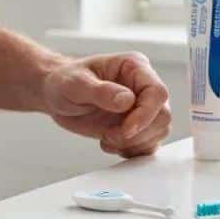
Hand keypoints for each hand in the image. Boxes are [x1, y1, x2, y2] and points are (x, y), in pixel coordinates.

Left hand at [42, 52, 171, 158]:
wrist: (56, 94)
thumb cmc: (64, 81)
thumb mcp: (75, 83)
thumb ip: (101, 91)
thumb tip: (127, 100)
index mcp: (133, 67)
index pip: (157, 92)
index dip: (146, 115)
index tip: (125, 129)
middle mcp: (142, 85)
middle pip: (163, 116)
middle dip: (138, 133)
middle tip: (110, 135)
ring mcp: (141, 106)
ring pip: (158, 132)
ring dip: (134, 143)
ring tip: (107, 138)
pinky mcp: (137, 125)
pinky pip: (149, 144)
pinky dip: (132, 151)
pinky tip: (110, 143)